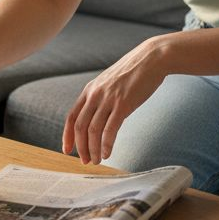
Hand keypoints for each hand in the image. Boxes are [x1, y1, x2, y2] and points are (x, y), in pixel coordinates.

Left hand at [62, 37, 168, 164]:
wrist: (151, 59)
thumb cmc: (133, 72)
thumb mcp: (110, 83)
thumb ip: (101, 97)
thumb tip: (98, 115)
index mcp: (90, 90)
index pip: (72, 117)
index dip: (68, 136)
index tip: (67, 150)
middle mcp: (95, 95)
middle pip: (80, 126)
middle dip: (81, 147)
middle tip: (85, 161)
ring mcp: (108, 99)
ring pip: (93, 130)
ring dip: (93, 149)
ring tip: (96, 161)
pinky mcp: (123, 104)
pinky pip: (110, 129)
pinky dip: (106, 144)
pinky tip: (107, 153)